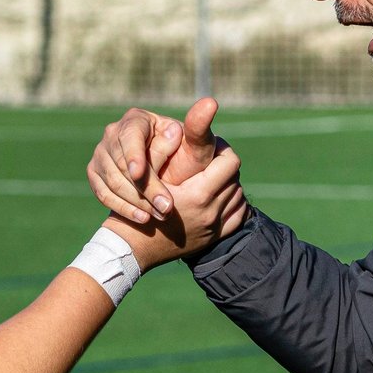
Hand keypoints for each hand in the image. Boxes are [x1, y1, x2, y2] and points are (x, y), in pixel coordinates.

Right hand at [87, 98, 221, 222]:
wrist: (168, 177)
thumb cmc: (185, 157)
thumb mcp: (195, 146)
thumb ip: (199, 130)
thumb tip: (210, 104)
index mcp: (137, 119)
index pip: (130, 136)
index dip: (133, 155)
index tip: (139, 174)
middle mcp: (113, 132)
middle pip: (121, 163)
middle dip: (143, 187)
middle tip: (165, 206)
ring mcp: (101, 153)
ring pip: (112, 180)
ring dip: (136, 201)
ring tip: (158, 215)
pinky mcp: (95, 173)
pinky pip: (103, 193)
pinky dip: (123, 208)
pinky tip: (143, 218)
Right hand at [104, 141, 247, 269]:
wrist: (134, 245)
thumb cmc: (136, 205)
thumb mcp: (146, 176)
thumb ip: (160, 150)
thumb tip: (176, 127)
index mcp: (198, 194)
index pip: (230, 162)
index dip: (222, 149)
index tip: (211, 145)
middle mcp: (210, 212)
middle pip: (235, 177)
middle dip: (224, 165)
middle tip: (212, 159)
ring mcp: (214, 228)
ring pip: (238, 195)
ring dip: (229, 183)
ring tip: (213, 176)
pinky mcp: (214, 238)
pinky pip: (237, 216)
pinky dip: (233, 203)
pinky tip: (221, 196)